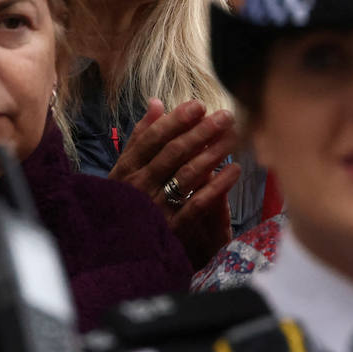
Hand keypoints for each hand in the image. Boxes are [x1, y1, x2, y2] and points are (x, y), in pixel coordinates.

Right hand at [108, 99, 240, 267]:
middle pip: (174, 152)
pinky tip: (234, 170)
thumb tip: (156, 102)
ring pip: (188, 174)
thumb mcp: (127, 168)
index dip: (177, 120)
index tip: (199, 105)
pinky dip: (218, 185)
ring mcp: (155, 207)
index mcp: (127, 168)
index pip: (153, 138)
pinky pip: (199, 203)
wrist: (117, 249)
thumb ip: (142, 136)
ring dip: (213, 153)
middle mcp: (140, 185)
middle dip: (201, 132)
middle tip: (225, 116)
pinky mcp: (172, 228)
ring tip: (233, 137)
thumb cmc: (127, 199)